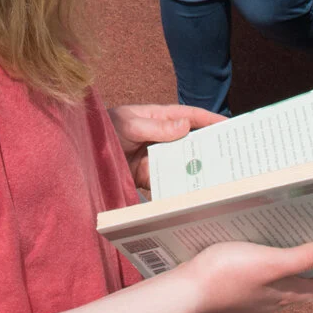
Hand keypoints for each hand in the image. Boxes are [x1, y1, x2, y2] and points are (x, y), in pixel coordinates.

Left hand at [109, 103, 224, 191]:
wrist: (81, 156)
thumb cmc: (103, 130)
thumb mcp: (128, 125)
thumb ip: (155, 128)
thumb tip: (185, 126)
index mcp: (157, 118)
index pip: (189, 116)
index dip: (210, 119)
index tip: (230, 126)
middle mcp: (159, 137)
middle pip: (190, 141)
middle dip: (208, 148)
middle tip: (232, 158)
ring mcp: (154, 158)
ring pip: (181, 163)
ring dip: (195, 171)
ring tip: (217, 181)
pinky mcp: (147, 176)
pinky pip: (167, 182)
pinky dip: (177, 188)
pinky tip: (190, 196)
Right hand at [178, 240, 312, 312]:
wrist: (188, 291)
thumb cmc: (226, 274)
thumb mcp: (269, 261)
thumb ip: (300, 258)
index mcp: (282, 295)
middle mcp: (268, 303)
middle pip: (292, 287)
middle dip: (294, 266)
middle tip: (289, 241)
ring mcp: (248, 303)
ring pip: (268, 286)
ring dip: (270, 268)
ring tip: (263, 243)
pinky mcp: (230, 297)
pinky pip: (247, 285)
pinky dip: (249, 272)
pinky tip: (238, 256)